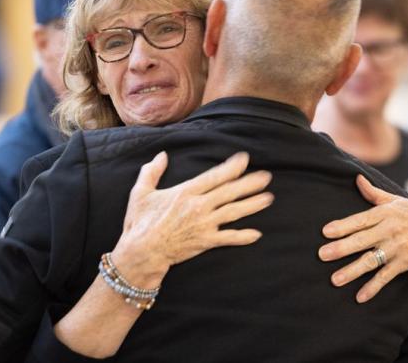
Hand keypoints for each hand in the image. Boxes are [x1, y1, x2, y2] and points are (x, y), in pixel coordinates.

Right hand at [112, 151, 272, 286]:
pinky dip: (243, 236)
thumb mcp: (141, 193)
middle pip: (229, 192)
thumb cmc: (139, 223)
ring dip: (252, 205)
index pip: (213, 176)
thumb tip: (161, 155)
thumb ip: (151, 172)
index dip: (231, 167)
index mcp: (185, 192)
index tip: (244, 159)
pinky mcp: (205, 241)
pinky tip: (256, 234)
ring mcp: (203, 224)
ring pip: (233, 212)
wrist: (142, 252)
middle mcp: (198, 206)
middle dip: (249, 183)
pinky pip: (228, 238)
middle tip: (266, 177)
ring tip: (268, 198)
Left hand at [318, 175, 407, 302]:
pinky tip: (359, 296)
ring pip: (371, 261)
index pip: (360, 220)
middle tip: (322, 255)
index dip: (343, 226)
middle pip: (362, 240)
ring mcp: (397, 248)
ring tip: (335, 279)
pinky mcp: (404, 263)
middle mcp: (390, 231)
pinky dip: (373, 287)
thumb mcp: (396, 201)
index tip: (325, 231)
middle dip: (341, 248)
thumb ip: (374, 193)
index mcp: (385, 214)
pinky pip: (386, 276)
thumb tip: (357, 178)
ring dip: (352, 271)